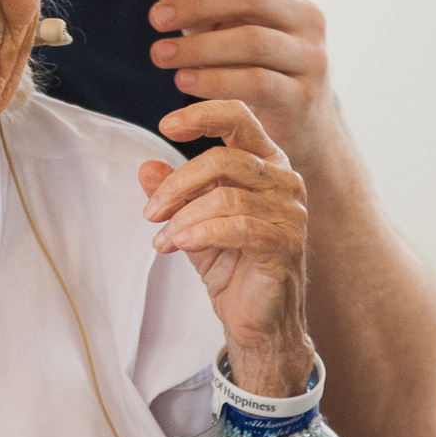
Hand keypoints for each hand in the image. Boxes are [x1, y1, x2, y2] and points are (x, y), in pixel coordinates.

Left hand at [138, 101, 309, 394]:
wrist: (258, 322)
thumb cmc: (232, 267)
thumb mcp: (192, 222)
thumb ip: (173, 194)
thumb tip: (145, 167)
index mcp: (265, 163)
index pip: (239, 118)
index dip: (202, 115)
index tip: (166, 124)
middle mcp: (283, 180)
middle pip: (223, 158)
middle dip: (178, 184)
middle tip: (150, 212)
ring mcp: (290, 212)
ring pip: (226, 195)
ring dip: (184, 217)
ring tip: (163, 240)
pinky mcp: (285, 243)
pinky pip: (237, 226)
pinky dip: (201, 232)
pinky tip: (180, 244)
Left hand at [151, 0, 335, 158]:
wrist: (303, 125)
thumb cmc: (258, 66)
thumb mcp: (230, 29)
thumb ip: (201, 8)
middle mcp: (307, 15)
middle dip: (196, 3)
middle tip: (156, 19)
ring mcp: (310, 56)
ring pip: (252, 40)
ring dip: (198, 46)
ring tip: (159, 54)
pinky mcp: (302, 95)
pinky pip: (256, 82)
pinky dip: (214, 81)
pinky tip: (182, 81)